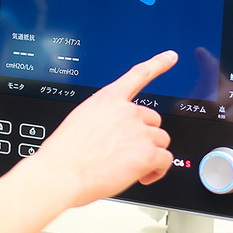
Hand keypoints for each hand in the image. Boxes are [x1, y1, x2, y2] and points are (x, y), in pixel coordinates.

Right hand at [29, 50, 176, 207]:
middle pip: (152, 120)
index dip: (157, 64)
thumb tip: (116, 133)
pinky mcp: (148, 153)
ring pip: (161, 141)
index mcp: (107, 100)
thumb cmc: (65, 155)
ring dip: (150, 154)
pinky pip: (165, 160)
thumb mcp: (80, 122)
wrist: (62, 174)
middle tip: (127, 152)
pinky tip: (142, 176)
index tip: (171, 56)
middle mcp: (126, 111)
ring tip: (131, 167)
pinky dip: (157, 170)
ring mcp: (139, 131)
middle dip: (144, 136)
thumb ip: (104, 120)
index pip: (138, 75)